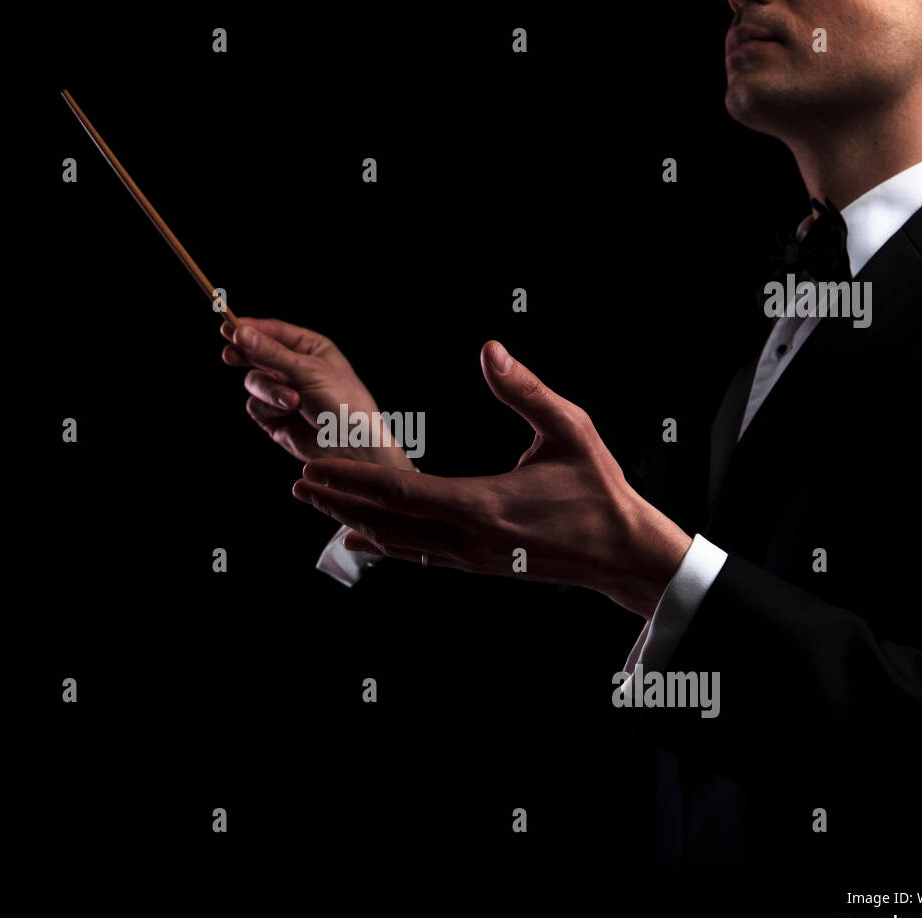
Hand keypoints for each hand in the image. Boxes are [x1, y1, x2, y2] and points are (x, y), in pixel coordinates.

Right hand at [220, 317, 413, 471]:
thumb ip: (271, 353)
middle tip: (230, 354)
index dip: (249, 328)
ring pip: (254, 381)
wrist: (353, 446)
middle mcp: (295, 368)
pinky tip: (289, 414)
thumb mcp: (307, 371)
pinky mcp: (275, 417)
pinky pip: (256, 405)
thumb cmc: (343, 402)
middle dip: (244, 355)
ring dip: (269, 391)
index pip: (273, 331)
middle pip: (256, 353)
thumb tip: (240, 332)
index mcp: (310, 348)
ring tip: (293, 402)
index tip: (227, 327)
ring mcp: (283, 393)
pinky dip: (269, 408)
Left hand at [291, 340, 693, 617]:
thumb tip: (489, 350)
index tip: (314, 465)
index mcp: (483, 503)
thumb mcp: (570, 429)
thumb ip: (525, 390)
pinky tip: (364, 536)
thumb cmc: (599, 490)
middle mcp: (467, 537)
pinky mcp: (476, 564)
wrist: (622, 553)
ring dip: (354, 520)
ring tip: (320, 503)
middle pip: (386, 520)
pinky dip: (385, 543)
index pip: (400, 491)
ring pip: (398, 541)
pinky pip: (419, 554)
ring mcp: (470, 556)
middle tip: (298, 483)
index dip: (352, 478)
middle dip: (338, 500)